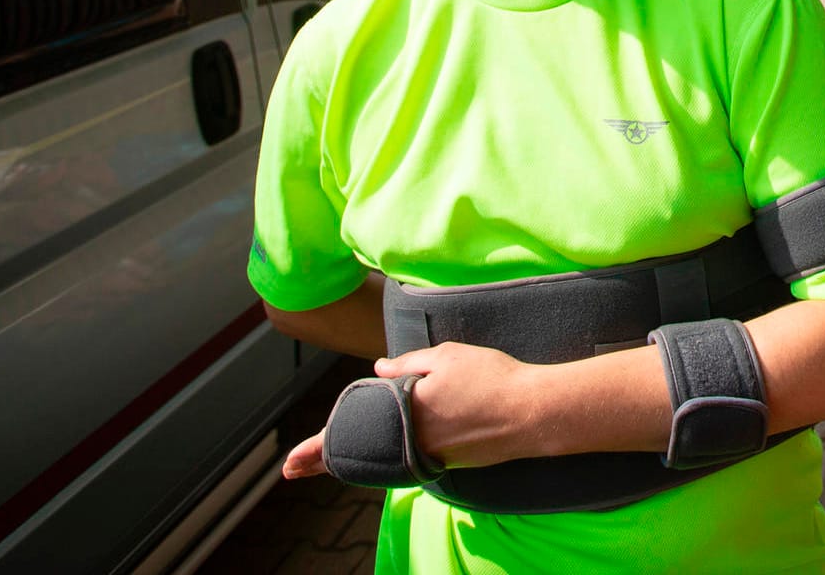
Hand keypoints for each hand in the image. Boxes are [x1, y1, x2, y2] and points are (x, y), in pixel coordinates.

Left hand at [281, 342, 539, 479]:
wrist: (533, 412)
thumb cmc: (491, 377)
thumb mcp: (446, 355)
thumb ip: (407, 363)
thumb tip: (377, 370)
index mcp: (405, 412)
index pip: (352, 429)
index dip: (319, 446)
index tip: (291, 462)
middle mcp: (413, 441)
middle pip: (362, 453)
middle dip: (326, 460)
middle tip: (294, 468)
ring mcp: (434, 455)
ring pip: (387, 457)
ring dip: (359, 459)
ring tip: (330, 462)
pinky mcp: (453, 461)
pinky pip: (413, 457)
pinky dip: (394, 455)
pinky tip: (387, 450)